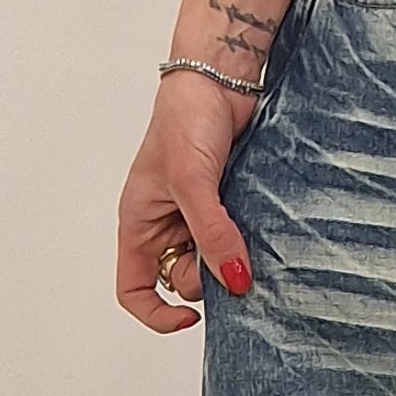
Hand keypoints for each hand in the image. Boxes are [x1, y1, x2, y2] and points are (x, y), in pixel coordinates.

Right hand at [117, 71, 256, 333]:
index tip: (193, 318)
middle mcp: (165, 223)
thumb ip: (211, 233)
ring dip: (232, 256)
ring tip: (248, 231)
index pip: (134, 288)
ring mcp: (198, 213)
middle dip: (207, 277)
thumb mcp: (192, 181)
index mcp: (139, 222)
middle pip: (182, 279)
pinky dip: (249, 240)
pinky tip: (261, 227)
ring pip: (214, 259)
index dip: (157, 313)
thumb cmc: (186, 119)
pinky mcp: (228, 201)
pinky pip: (236, 236)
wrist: (222, 77)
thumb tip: (234, 281)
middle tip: (233, 252)